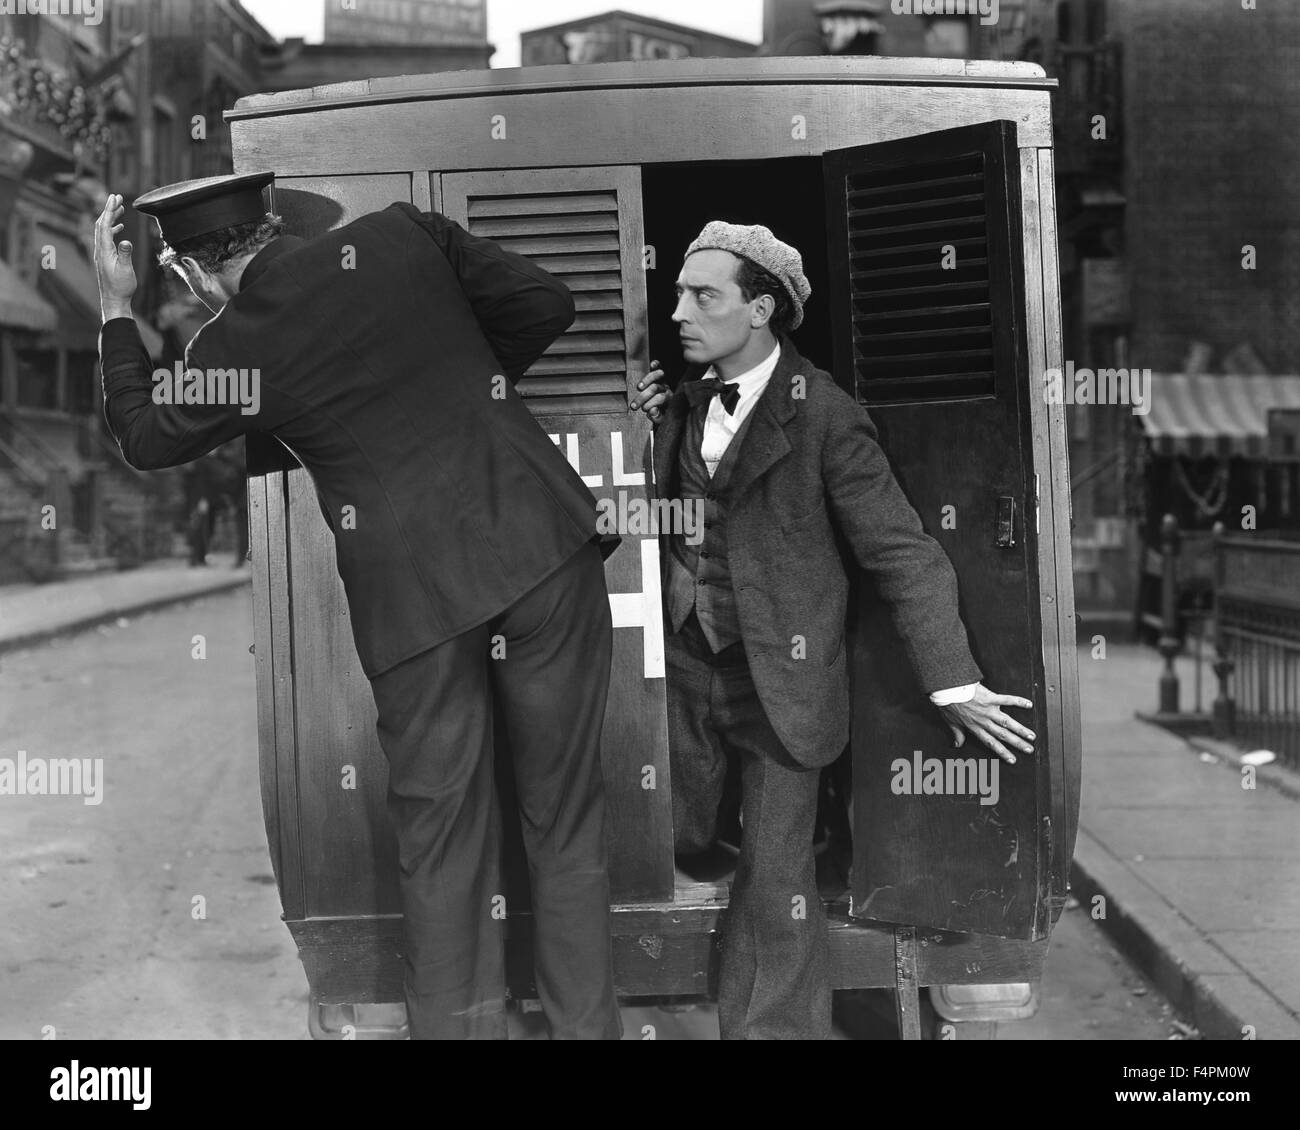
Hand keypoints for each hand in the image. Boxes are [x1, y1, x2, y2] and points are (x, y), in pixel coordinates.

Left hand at [93, 193, 135, 320]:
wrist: (113, 300)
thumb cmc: (121, 287)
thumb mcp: (125, 271)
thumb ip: (125, 255)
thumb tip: (126, 241)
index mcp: (104, 249)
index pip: (105, 224)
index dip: (109, 210)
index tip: (114, 197)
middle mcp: (100, 249)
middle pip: (102, 223)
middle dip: (108, 209)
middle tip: (116, 197)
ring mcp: (102, 252)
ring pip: (103, 230)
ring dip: (111, 217)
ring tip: (120, 209)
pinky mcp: (105, 257)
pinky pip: (107, 238)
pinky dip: (112, 229)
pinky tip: (120, 228)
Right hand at [629, 360, 669, 422]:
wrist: (664, 406)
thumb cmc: (660, 412)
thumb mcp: (661, 418)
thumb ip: (657, 417)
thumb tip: (652, 411)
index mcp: (669, 399)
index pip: (661, 398)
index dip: (652, 403)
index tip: (643, 409)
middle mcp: (666, 388)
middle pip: (655, 388)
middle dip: (643, 397)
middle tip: (634, 405)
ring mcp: (663, 380)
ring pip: (658, 375)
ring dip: (648, 380)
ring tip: (639, 387)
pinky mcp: (659, 372)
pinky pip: (659, 366)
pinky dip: (656, 364)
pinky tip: (652, 364)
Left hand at [937, 685, 1034, 764]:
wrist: (947, 690)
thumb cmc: (948, 704)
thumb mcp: (951, 722)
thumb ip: (957, 734)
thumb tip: (957, 745)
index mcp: (975, 728)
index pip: (991, 743)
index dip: (1002, 752)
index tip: (1012, 759)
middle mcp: (984, 721)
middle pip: (1003, 735)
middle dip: (1017, 743)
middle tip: (1029, 749)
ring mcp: (988, 710)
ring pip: (1008, 722)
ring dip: (1020, 729)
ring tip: (1032, 736)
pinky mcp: (990, 698)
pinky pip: (1007, 700)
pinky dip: (1018, 702)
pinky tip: (1028, 705)